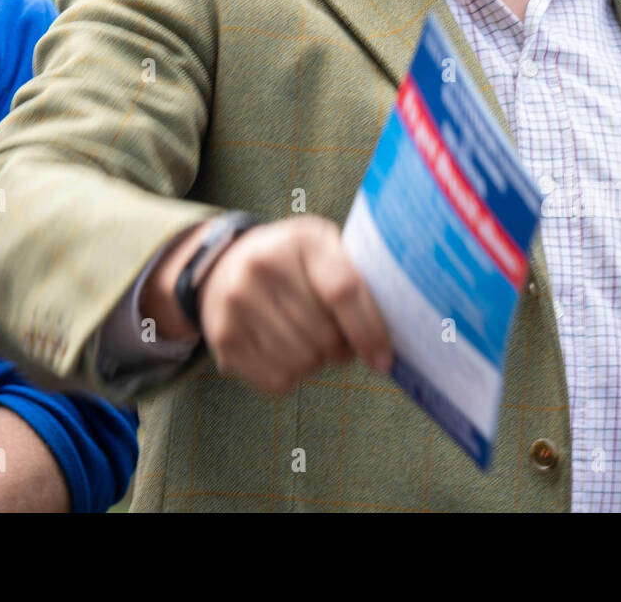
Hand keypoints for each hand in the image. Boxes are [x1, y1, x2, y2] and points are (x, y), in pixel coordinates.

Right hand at [197, 216, 392, 394]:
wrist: (223, 265)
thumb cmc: (292, 261)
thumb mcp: (323, 248)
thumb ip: (355, 278)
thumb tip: (397, 331)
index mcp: (300, 240)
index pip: (343, 291)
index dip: (369, 331)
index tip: (384, 359)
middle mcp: (262, 267)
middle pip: (324, 335)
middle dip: (342, 349)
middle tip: (340, 340)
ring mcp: (236, 303)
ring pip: (302, 362)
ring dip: (317, 363)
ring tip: (312, 342)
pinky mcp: (223, 338)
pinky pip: (277, 380)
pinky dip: (292, 375)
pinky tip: (287, 351)